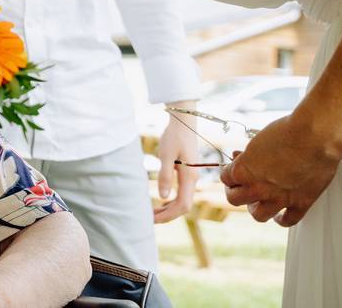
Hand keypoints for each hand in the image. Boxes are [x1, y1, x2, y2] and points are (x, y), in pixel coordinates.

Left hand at [153, 104, 199, 222]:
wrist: (184, 122)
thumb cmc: (174, 136)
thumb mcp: (166, 155)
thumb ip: (165, 175)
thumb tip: (163, 197)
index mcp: (189, 177)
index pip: (182, 205)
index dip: (168, 216)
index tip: (152, 219)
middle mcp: (193, 179)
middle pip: (183, 207)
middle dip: (167, 215)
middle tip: (148, 219)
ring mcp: (192, 177)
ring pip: (183, 201)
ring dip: (169, 209)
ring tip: (152, 213)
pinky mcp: (188, 173)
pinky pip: (182, 193)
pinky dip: (171, 201)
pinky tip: (160, 202)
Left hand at [220, 111, 341, 226]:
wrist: (315, 135)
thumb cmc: (288, 131)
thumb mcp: (258, 140)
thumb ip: (249, 155)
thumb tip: (244, 158)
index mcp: (244, 170)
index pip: (226, 178)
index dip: (229, 173)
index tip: (234, 170)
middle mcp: (258, 187)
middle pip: (235, 199)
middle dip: (236, 192)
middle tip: (240, 188)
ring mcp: (279, 198)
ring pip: (258, 215)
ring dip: (255, 209)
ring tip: (257, 203)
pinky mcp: (300, 202)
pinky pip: (288, 220)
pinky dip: (282, 220)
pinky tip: (279, 216)